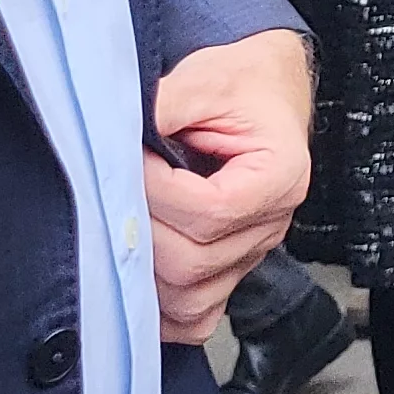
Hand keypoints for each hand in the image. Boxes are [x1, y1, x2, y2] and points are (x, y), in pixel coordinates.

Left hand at [143, 30, 315, 343]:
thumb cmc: (242, 83)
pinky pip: (197, 317)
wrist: (262, 89)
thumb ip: (166, 103)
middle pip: (194, 263)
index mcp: (279, 177)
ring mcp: (250, 254)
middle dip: (142, 226)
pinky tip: (142, 272)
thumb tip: (114, 135)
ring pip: (190, 298)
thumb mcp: (206, 77)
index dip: (159, 191)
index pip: (212, 212)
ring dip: (144, 268)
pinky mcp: (229, 269)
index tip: (134, 157)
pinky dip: (163, 308)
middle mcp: (270, 224)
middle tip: (121, 185)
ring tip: (128, 221)